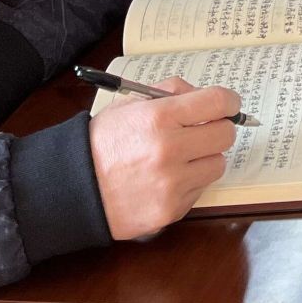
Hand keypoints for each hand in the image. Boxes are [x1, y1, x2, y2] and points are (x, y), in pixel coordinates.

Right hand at [88, 78, 240, 240]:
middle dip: (217, 129)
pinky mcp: (170, 210)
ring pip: (217, 164)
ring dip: (204, 158)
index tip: (228, 105)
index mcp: (159, 117)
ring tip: (179, 157)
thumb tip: (207, 98)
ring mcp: (171, 183)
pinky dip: (190, 183)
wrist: (73, 188)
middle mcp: (168, 150)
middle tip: (202, 131)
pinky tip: (165, 179)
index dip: (228, 101)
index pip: (218, 102)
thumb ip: (171, 92)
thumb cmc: (103, 142)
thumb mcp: (130, 104)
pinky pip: (200, 190)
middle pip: (225, 134)